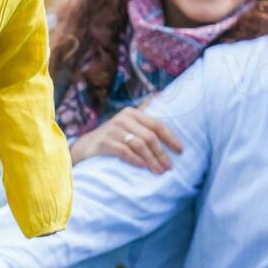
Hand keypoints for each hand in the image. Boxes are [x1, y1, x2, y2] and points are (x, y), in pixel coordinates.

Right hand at [68, 100, 183, 173]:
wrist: (87, 147)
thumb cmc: (114, 137)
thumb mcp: (128, 124)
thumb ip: (144, 114)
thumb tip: (162, 95)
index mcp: (132, 113)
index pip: (157, 124)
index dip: (170, 138)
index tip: (181, 151)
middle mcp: (123, 118)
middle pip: (149, 136)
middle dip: (161, 153)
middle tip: (169, 167)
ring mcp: (112, 130)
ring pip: (138, 144)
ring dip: (151, 160)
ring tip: (159, 171)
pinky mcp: (104, 142)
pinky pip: (123, 151)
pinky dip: (135, 159)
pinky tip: (142, 167)